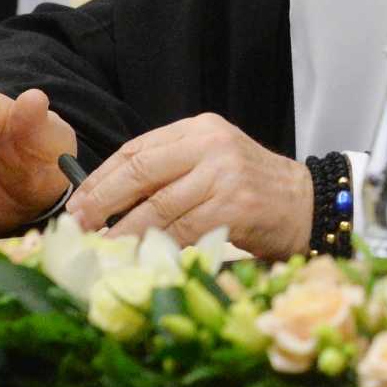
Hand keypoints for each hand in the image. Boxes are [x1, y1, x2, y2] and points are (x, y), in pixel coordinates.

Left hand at [66, 113, 312, 257]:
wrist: (308, 204)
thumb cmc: (254, 190)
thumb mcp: (213, 164)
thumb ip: (172, 170)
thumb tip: (108, 199)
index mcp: (201, 129)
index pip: (138, 149)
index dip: (102, 177)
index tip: (78, 202)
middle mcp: (211, 145)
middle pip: (141, 172)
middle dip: (103, 201)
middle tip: (79, 226)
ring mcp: (224, 175)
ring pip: (158, 207)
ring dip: (125, 232)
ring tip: (103, 248)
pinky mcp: (235, 206)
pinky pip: (183, 230)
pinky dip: (157, 246)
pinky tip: (141, 257)